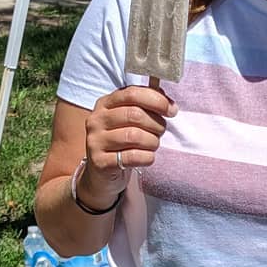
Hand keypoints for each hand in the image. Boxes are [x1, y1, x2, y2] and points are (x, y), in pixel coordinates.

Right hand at [76, 85, 175, 208]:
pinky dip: (147, 157)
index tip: (171, 110)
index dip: (156, 100)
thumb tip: (168, 102)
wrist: (102, 173)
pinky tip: (148, 157)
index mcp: (105, 104)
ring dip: (152, 141)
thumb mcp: (129, 120)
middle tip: (161, 132)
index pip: (132, 93)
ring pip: (134, 136)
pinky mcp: (100, 162)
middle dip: (156, 124)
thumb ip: (145, 106)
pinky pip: (131, 157)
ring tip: (153, 145)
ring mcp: (95, 141)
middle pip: (134, 115)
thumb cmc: (122, 143)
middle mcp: (96, 120)